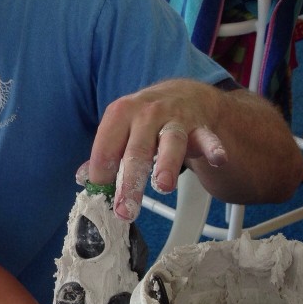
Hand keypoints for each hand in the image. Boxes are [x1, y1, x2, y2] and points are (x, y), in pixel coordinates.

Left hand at [78, 79, 227, 220]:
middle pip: (136, 151)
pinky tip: (218, 159)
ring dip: (167, 163)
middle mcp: (146, 114)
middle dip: (130, 183)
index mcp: (120, 114)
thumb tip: (84, 180)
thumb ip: (104, 155)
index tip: (101, 199)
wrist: (184, 93)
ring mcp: (175, 120)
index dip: (101, 175)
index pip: (105, 148)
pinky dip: (213, 148)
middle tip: (125, 209)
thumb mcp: (120, 129)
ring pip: (171, 142)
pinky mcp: (200, 127)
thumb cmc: (145, 119)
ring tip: (164, 186)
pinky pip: (208, 138)